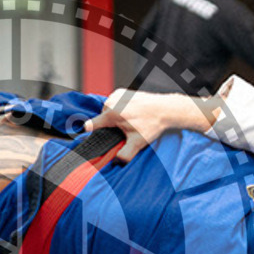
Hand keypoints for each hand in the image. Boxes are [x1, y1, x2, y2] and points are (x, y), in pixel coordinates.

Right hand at [83, 89, 219, 162]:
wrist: (166, 108)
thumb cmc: (152, 124)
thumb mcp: (138, 143)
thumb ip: (125, 155)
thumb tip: (115, 162)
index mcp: (111, 114)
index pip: (90, 124)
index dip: (88, 133)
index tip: (88, 137)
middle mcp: (112, 102)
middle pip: (100, 118)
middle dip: (108, 126)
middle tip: (123, 130)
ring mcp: (116, 94)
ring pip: (107, 111)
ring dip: (113, 117)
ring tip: (128, 122)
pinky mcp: (122, 91)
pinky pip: (113, 103)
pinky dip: (118, 109)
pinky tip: (130, 114)